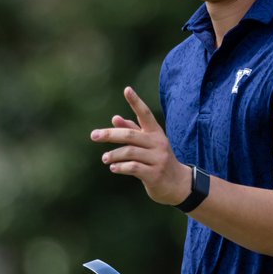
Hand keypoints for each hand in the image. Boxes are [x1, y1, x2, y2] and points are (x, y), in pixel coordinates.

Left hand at [91, 87, 190, 205]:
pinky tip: (113, 168)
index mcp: (156, 133)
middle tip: (94, 136)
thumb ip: (133, 131)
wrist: (178, 184)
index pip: (145, 114)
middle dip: (110, 134)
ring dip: (114, 155)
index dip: (136, 102)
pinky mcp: (155, 174)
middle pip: (130, 135)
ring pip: (130, 152)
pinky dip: (120, 167)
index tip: (127, 89)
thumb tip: (115, 118)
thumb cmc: (158, 160)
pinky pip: (133, 168)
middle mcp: (158, 143)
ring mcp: (158, 159)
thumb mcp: (148, 144)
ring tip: (105, 158)